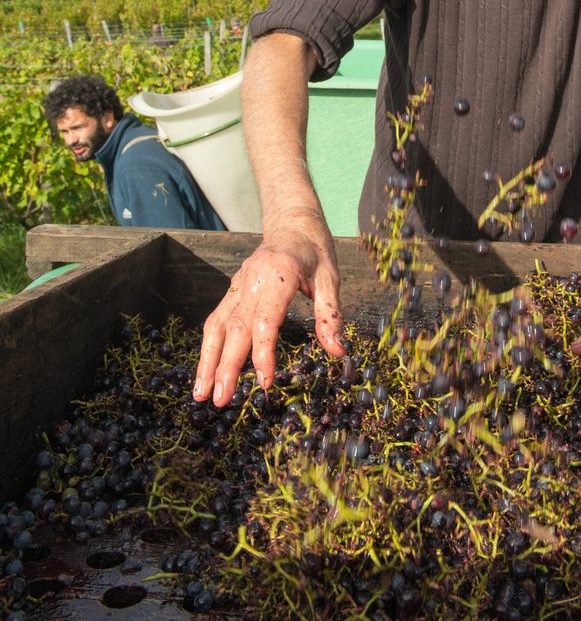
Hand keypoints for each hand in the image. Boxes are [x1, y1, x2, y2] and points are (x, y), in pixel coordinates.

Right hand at [192, 225, 345, 406]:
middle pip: (235, 327)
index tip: (265, 383)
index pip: (265, 320)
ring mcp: (239, 282)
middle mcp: (252, 279)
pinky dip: (209, 346)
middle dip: (225, 366)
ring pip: (216, 324)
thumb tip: (337, 351)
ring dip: (207, 360)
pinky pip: (217, 318)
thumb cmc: (314, 249)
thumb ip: (331, 314)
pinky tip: (206, 369)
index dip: (263, 353)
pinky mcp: (233, 288)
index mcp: (279, 274)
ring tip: (201, 393)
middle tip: (219, 400)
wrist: (292, 221)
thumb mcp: (331, 277)